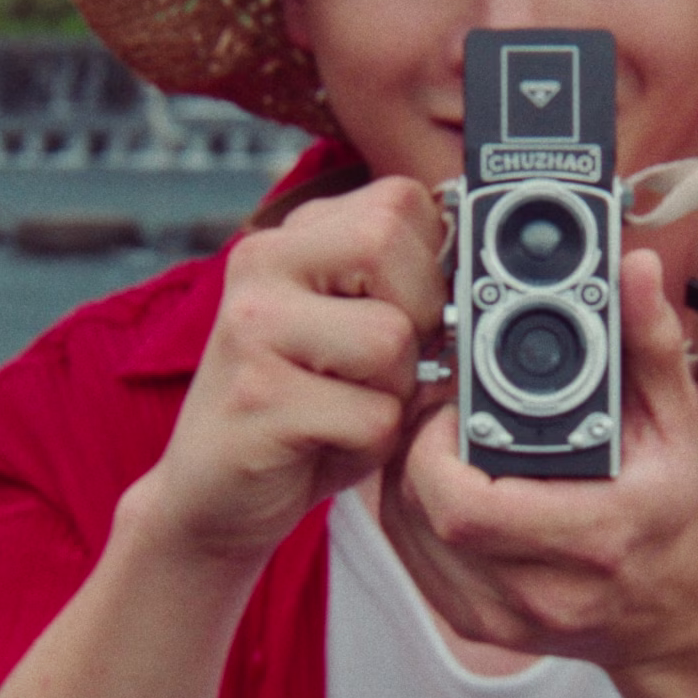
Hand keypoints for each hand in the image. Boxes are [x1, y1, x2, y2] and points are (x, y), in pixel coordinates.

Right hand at [135, 178, 449, 566]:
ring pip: (390, 338)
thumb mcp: (351, 332)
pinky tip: (323, 444)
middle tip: (376, 370)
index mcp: (290, 238)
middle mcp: (262, 263)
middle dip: (416, 319)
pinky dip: (371, 444)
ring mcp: (252, 327)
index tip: (406, 314)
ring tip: (345, 410)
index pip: (401, 201)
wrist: (210, 496)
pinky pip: (373, 415)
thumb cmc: (302, 413)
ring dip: (392, 393)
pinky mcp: (258, 397)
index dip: (431, 264)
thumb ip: (402, 287)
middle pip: (390, 245)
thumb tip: (487, 270)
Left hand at [380, 244, 697, 669]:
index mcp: (595, 538)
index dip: (436, 449)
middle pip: (426, 516)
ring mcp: (504, 618)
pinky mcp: (476, 627)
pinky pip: (410, 559)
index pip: (466, 507)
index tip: (452, 406)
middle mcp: (545, 591)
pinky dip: (410, 512)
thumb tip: (635, 272)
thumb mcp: (675, 423)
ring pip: (406, 535)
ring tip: (437, 439)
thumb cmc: (669, 510)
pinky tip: (437, 481)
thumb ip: (651, 343)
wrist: (674, 610)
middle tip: (440, 413)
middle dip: (416, 452)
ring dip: (406, 478)